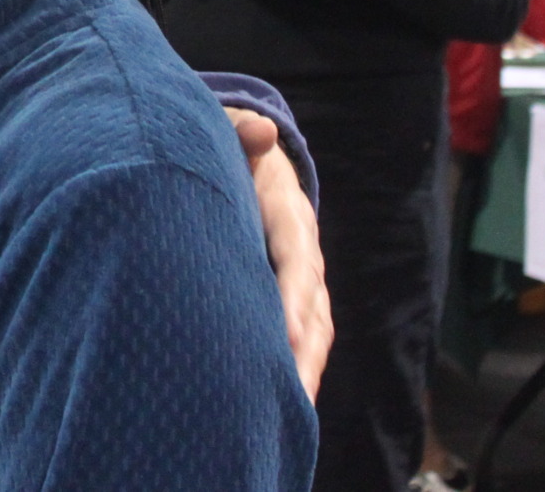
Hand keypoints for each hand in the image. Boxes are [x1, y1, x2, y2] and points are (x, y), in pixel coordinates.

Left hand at [227, 107, 330, 400]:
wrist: (252, 155)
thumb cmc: (230, 148)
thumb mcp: (231, 132)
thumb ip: (240, 132)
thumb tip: (262, 131)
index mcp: (289, 213)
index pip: (293, 258)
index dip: (292, 296)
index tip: (284, 335)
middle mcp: (305, 251)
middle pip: (313, 307)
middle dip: (304, 351)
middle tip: (291, 393)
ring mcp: (305, 277)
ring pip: (314, 330)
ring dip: (305, 370)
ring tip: (292, 413)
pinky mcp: (296, 296)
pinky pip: (304, 336)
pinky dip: (298, 369)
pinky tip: (286, 405)